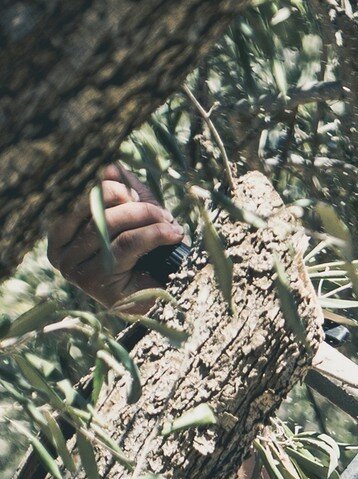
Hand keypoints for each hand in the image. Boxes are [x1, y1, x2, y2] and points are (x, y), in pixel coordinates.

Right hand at [46, 162, 184, 309]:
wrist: (155, 306)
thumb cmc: (140, 259)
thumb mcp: (128, 218)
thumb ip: (120, 191)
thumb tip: (112, 166)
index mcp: (58, 234)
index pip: (77, 196)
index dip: (105, 185)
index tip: (131, 188)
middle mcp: (59, 254)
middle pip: (93, 210)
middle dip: (129, 203)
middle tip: (158, 209)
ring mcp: (75, 271)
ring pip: (108, 226)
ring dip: (144, 217)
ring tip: (169, 220)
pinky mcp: (98, 283)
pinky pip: (125, 244)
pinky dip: (152, 233)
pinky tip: (172, 232)